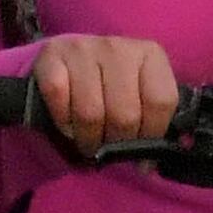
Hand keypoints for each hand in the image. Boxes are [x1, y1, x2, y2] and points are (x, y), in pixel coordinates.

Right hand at [29, 34, 180, 154]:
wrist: (71, 60)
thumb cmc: (111, 86)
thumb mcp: (140, 96)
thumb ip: (152, 122)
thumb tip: (147, 165)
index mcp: (150, 54)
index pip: (161, 102)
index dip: (151, 135)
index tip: (141, 152)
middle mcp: (118, 47)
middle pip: (125, 115)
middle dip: (116, 143)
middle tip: (108, 147)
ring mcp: (83, 48)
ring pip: (90, 113)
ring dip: (87, 138)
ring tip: (88, 140)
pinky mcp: (51, 55)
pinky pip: (59, 99)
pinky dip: (62, 121)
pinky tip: (68, 123)